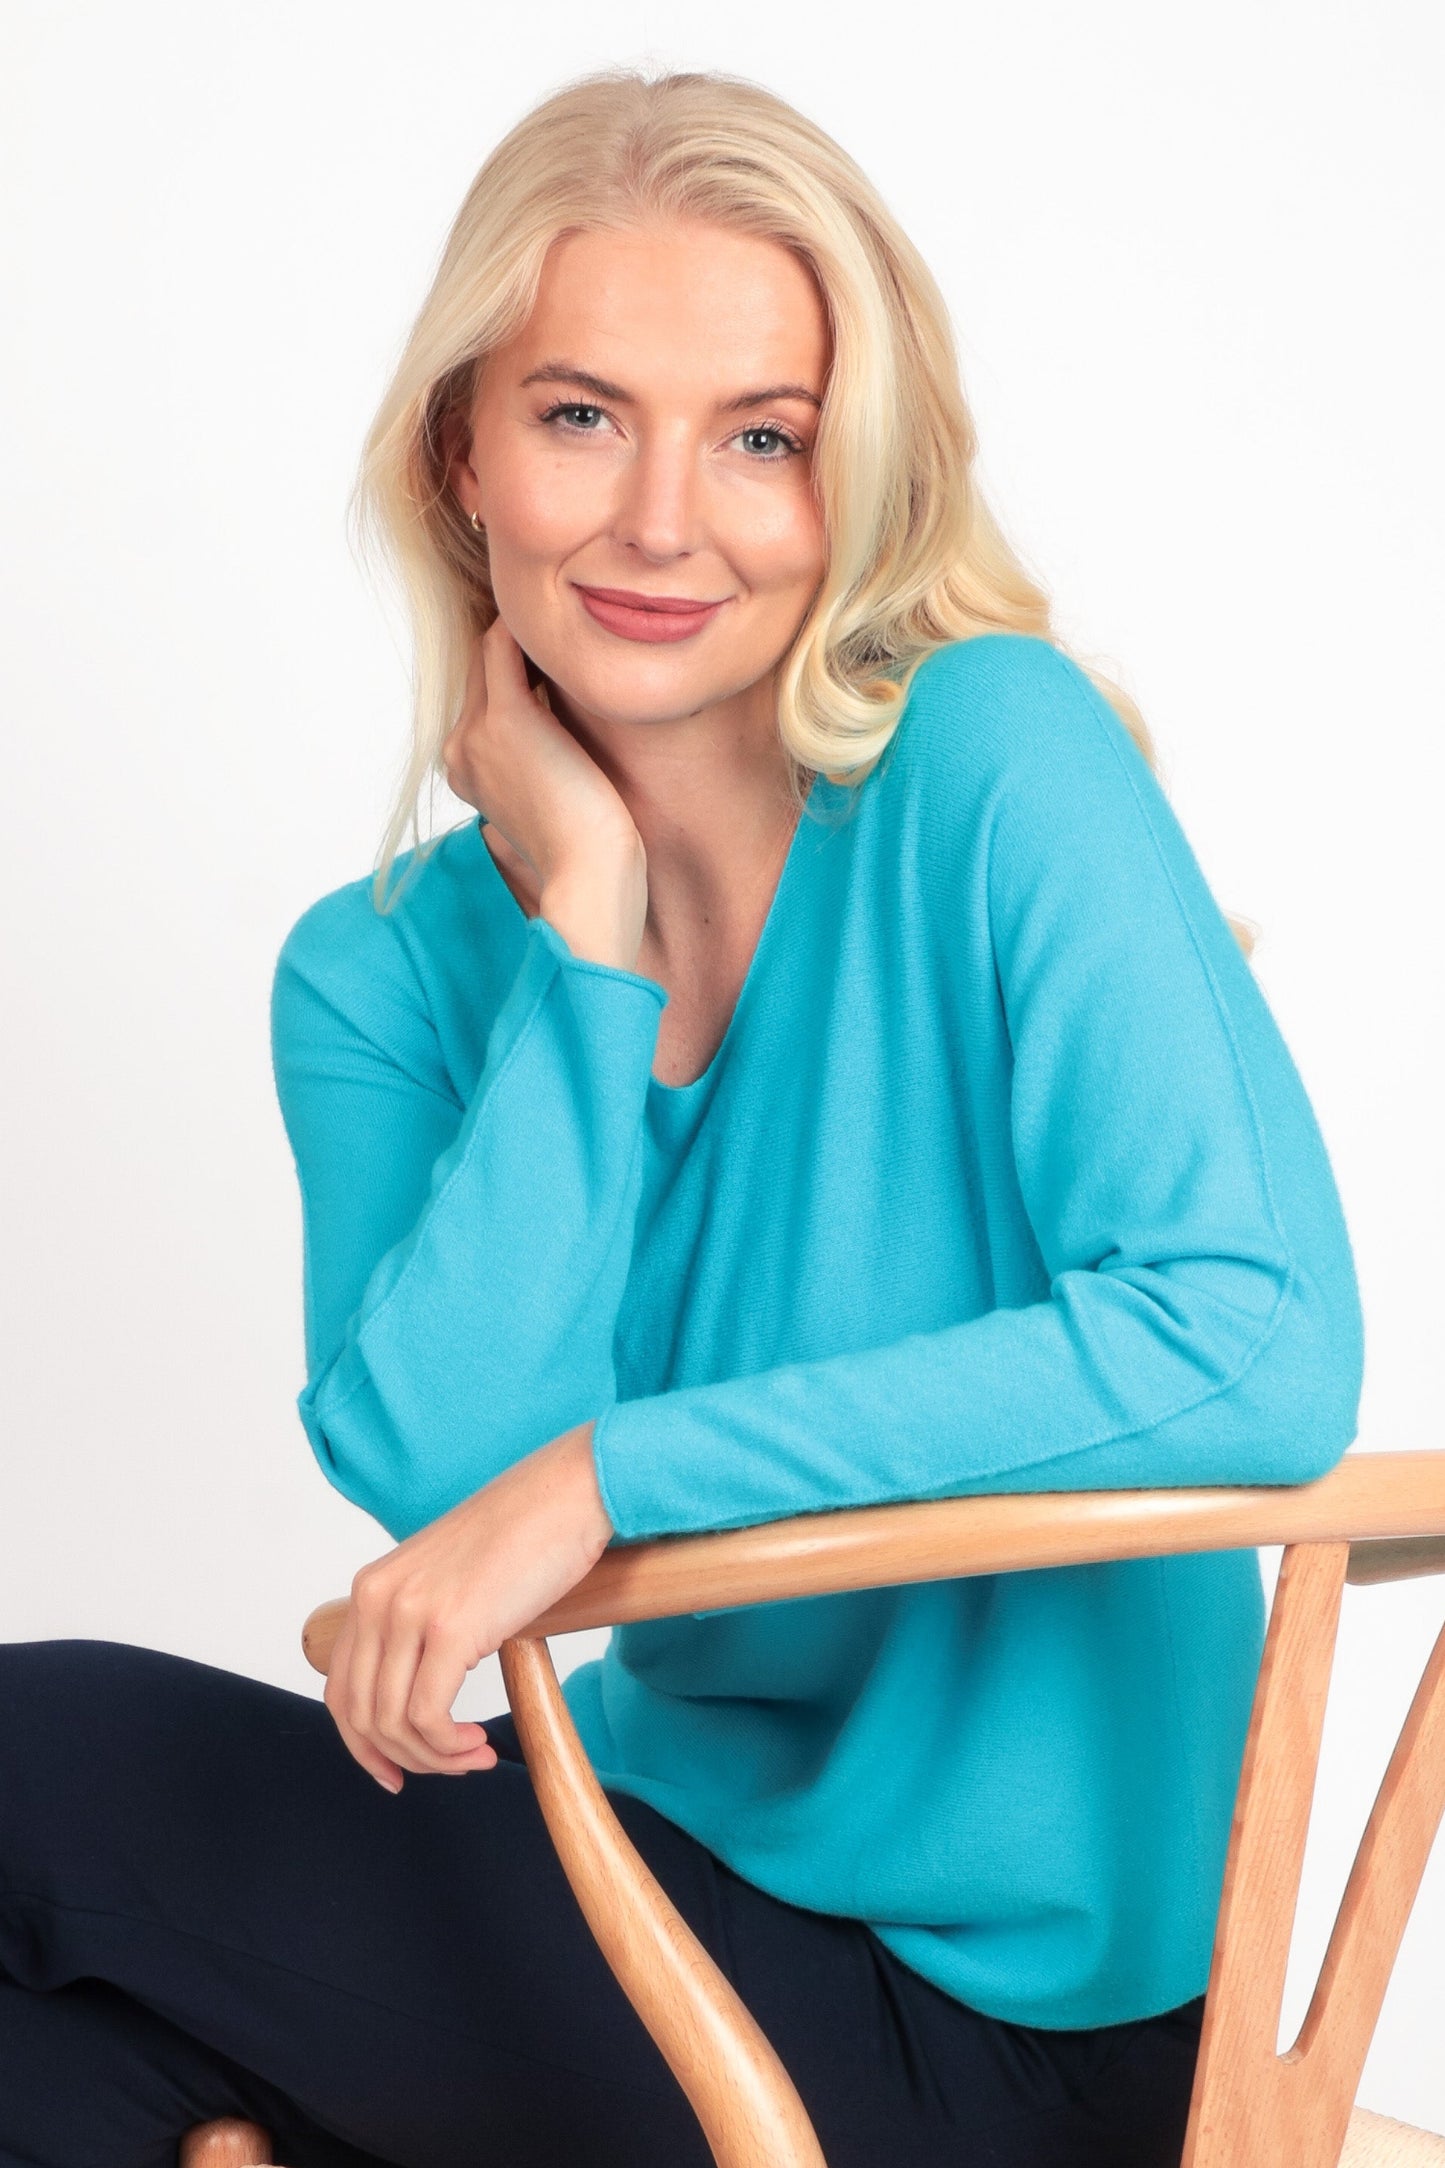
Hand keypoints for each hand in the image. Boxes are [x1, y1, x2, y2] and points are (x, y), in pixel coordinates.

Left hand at [323, 1422, 612, 1792]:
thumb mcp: (448, 1580)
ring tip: (475, 1754)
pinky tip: (480, 1743)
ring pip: (392, 1723)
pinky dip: (448, 1746)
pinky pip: (427, 1717)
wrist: (566, 1494)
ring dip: (434, 1757)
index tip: (395, 1772)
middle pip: (359, 1715)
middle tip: (451, 1765)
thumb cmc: (522, 1537)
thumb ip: (422, 1625)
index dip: (362, 1746)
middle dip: (402, 1758)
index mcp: (372, 1588)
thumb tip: (419, 1693)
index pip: (340, 1690)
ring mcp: (410, 1613)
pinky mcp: (450, 1628)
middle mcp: (378, 1599)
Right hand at [443, 616, 647, 967]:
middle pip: (482, 669)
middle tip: (573, 631)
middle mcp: (461, 748)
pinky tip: (567, 627)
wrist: (588, 875)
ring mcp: (476, 733)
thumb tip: (567, 739)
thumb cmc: (588, 850)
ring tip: (576, 629)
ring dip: (528, 635)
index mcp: (468, 771)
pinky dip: (527, 629)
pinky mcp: (506, 718)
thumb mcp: (555, 800)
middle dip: (522, 647)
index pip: (483, 698)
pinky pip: (502, 645)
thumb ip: (543, 764)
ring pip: (491, 652)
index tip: (562, 660)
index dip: (519, 671)